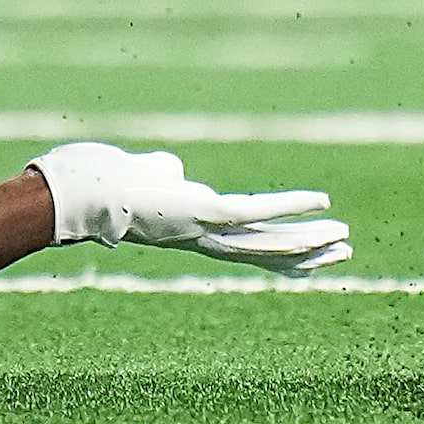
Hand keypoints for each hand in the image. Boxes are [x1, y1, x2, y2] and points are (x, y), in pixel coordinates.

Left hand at [28, 143, 350, 272]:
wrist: (78, 195)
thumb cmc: (103, 182)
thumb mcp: (149, 177)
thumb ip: (169, 175)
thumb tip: (173, 170)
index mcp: (193, 230)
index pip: (246, 246)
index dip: (280, 249)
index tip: (312, 253)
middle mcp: (203, 238)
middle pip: (266, 252)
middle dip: (307, 253)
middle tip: (345, 251)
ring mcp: (206, 228)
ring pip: (268, 242)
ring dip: (309, 240)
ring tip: (344, 239)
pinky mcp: (205, 212)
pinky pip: (257, 212)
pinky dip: (291, 207)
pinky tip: (320, 202)